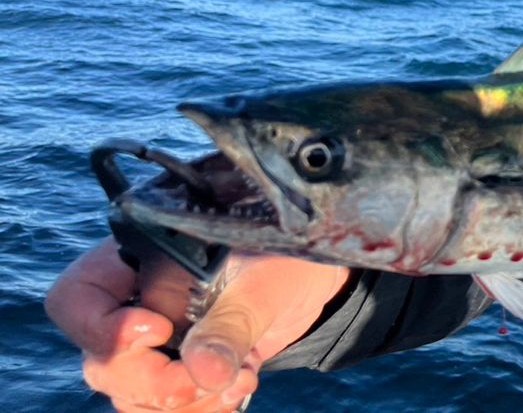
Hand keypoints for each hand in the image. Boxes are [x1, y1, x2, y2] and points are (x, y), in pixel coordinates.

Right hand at [45, 239, 349, 411]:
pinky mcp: (180, 369)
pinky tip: (237, 392)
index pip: (75, 298)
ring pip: (130, 395)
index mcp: (140, 258)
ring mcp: (155, 341)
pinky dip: (198, 412)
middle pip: (102, 363)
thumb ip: (230, 324)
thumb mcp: (264, 280)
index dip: (102, 328)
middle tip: (213, 378)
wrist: (318, 275)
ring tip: (241, 380)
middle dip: (156, 383)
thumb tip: (202, 374)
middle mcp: (135, 302)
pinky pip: (162, 409)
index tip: (161, 331)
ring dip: (181, 404)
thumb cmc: (289, 255)